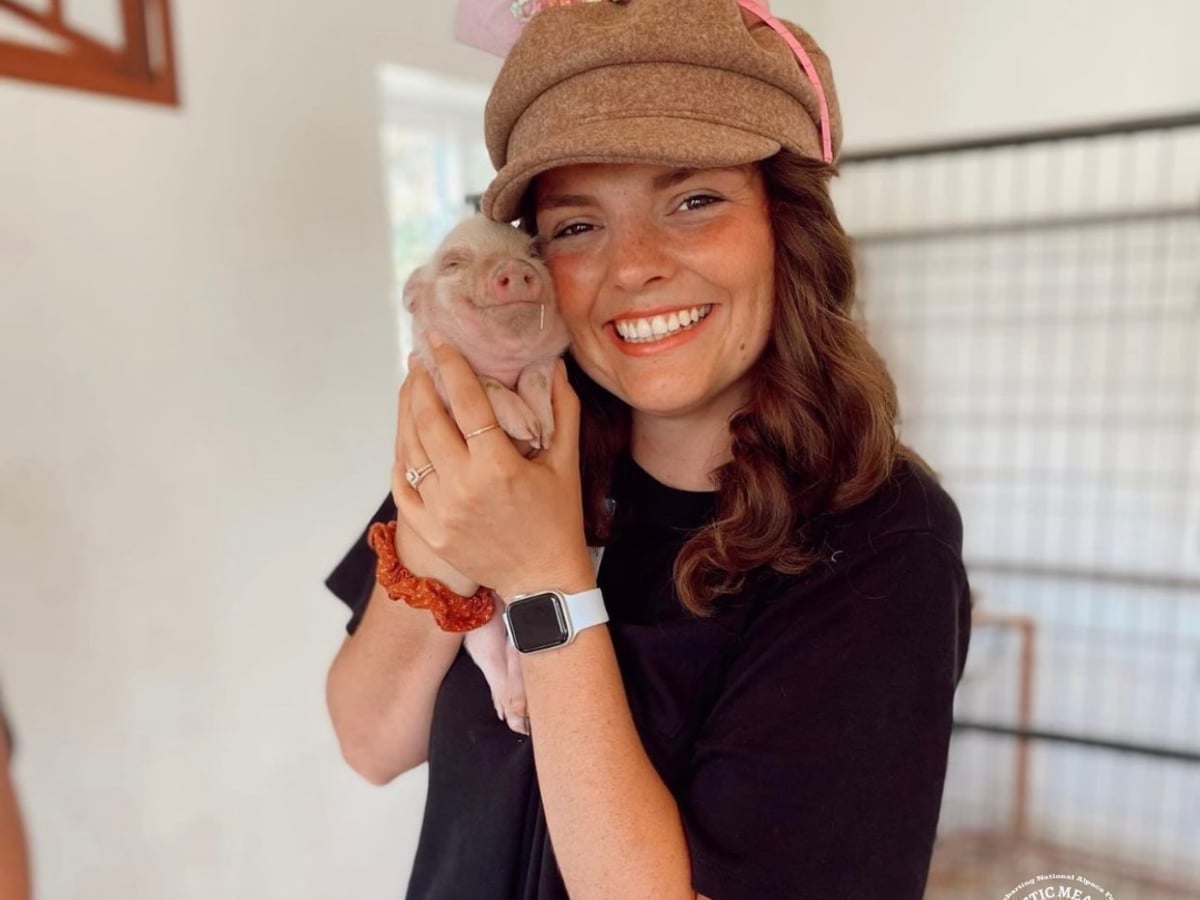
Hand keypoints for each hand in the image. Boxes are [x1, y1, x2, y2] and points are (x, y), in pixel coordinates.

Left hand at [393, 338, 594, 600]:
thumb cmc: (558, 520)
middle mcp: (464, 486)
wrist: (542, 580)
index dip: (451, 366)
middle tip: (419, 362)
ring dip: (405, 414)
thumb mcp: (566, 463)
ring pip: (409, 450)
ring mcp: (441, 510)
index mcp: (499, 466)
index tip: (439, 341)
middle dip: (419, 384)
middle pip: (428, 420)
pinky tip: (405, 438)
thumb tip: (554, 367)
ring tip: (410, 391)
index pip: (467, 401)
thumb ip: (562, 410)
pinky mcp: (429, 530)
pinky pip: (402, 486)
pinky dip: (401, 458)